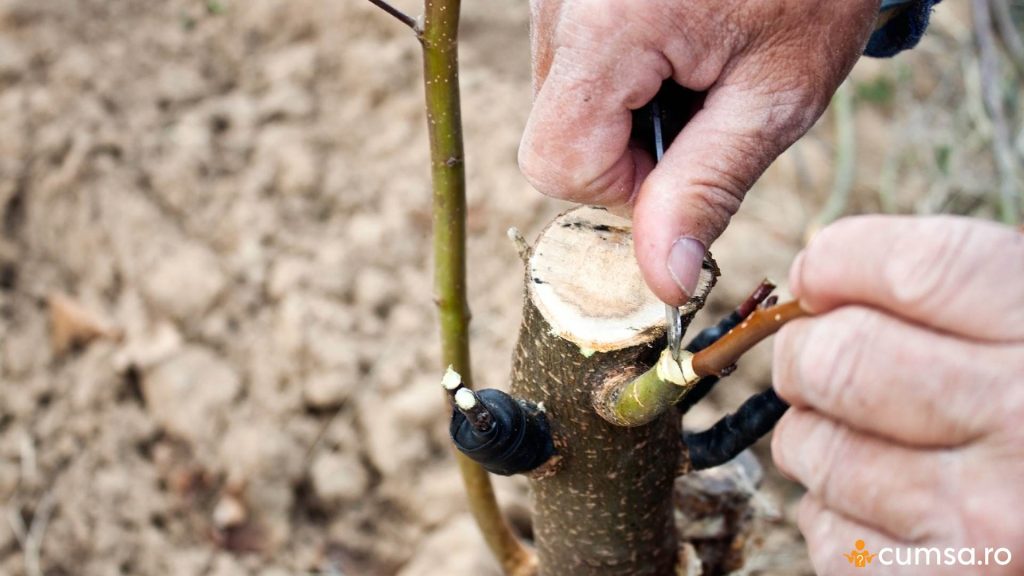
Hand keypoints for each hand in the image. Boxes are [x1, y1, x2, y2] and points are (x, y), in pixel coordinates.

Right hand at [519, 0, 880, 304]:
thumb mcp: (776, 95)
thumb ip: (708, 188)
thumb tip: (664, 281)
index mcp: (606, 27)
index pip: (555, 162)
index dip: (620, 187)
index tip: (688, 159)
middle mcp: (560, 2)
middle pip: (554, 135)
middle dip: (625, 150)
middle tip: (703, 105)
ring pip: (560, 104)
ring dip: (625, 113)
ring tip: (694, 64)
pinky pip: (570, 65)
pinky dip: (620, 78)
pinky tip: (674, 45)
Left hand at [772, 216, 1023, 574]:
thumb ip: (963, 296)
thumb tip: (819, 273)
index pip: (915, 270)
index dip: (839, 260)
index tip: (818, 271)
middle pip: (836, 359)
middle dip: (804, 350)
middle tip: (817, 355)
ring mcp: (985, 519)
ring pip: (813, 446)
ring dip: (815, 434)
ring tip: (867, 436)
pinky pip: (825, 531)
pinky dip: (833, 514)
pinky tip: (887, 505)